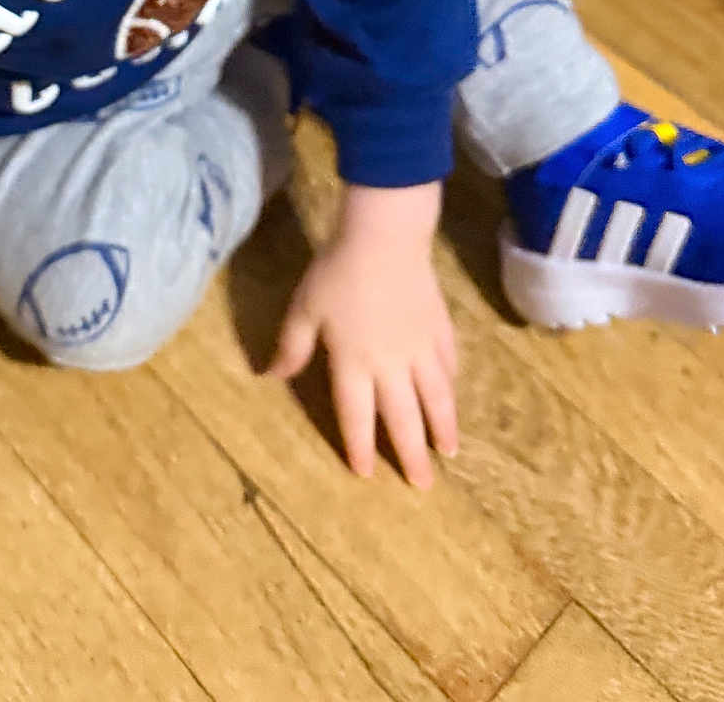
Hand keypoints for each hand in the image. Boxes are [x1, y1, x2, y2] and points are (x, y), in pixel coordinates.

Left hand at [268, 182, 456, 485]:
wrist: (384, 238)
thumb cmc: (336, 272)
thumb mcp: (303, 309)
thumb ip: (291, 347)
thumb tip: (270, 377)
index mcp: (354, 365)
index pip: (357, 416)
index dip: (359, 446)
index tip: (366, 473)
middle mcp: (391, 366)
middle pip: (403, 418)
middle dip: (411, 454)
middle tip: (423, 485)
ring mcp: (421, 348)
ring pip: (436, 398)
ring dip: (442, 427)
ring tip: (449, 451)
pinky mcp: (440, 327)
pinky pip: (448, 363)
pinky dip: (451, 383)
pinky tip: (453, 392)